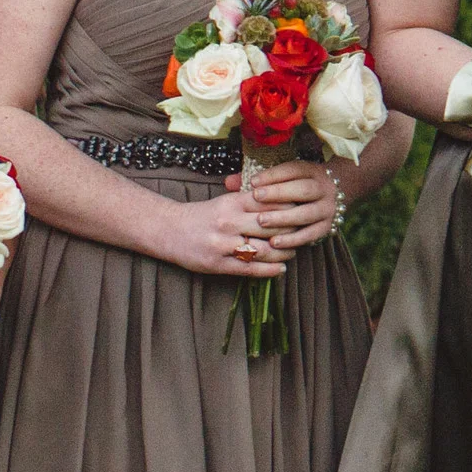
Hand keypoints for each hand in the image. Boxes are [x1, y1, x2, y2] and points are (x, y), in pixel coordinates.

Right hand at [162, 191, 290, 277]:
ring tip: (292, 252)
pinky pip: (249, 268)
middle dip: (290, 231)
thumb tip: (284, 202)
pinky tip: (280, 269)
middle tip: (302, 233)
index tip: (301, 211)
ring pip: (263, 249)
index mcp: (232, 202)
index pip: (270, 203)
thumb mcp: (226, 200)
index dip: (289, 208)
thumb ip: (251, 200)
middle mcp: (229, 222)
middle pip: (270, 226)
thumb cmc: (203, 215)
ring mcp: (223, 244)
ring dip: (283, 252)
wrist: (170, 230)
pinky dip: (268, 270)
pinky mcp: (217, 264)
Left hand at [233, 160, 340, 249]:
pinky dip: (293, 239)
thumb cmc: (295, 188)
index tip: (252, 181)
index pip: (294, 170)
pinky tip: (274, 242)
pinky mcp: (327, 227)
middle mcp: (324, 188)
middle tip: (256, 198)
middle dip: (279, 194)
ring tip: (261, 222)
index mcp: (312, 171)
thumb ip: (256, 182)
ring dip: (284, 218)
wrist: (330, 198)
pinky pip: (310, 234)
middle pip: (304, 189)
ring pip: (307, 213)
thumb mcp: (282, 179)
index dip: (273, 175)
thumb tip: (228, 182)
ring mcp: (327, 208)